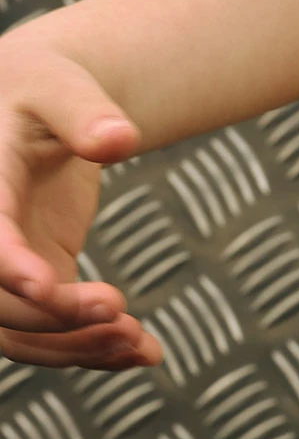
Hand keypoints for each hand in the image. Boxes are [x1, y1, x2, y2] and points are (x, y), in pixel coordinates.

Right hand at [0, 38, 160, 369]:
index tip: (45, 285)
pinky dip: (89, 348)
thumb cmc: (43, 87)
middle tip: (121, 311)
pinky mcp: (31, 283)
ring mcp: (3, 268)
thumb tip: (122, 139)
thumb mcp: (60, 87)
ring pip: (16, 333)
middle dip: (53, 316)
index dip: (8, 264)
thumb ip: (85, 111)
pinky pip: (47, 332)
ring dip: (75, 346)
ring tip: (141, 344)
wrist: (35, 108)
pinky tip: (143, 352)